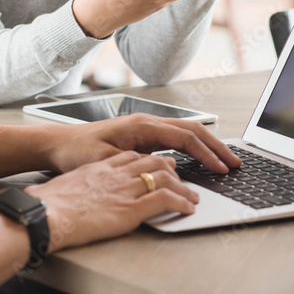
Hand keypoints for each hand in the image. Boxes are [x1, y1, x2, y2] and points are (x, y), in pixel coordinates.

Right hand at [27, 150, 199, 252]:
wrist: (43, 214)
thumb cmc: (50, 205)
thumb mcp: (72, 186)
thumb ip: (88, 183)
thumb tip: (89, 193)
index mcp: (103, 166)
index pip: (136, 156)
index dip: (155, 161)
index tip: (166, 165)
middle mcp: (117, 173)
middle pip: (157, 162)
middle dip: (177, 169)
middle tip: (187, 178)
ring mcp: (126, 189)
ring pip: (166, 178)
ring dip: (184, 188)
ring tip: (193, 197)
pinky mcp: (131, 208)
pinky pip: (165, 199)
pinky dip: (181, 202)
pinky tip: (187, 208)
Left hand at [42, 113, 241, 173]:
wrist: (57, 143)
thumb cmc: (76, 151)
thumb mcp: (103, 162)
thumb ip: (135, 164)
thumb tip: (165, 169)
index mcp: (142, 126)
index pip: (185, 137)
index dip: (207, 153)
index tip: (221, 168)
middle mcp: (148, 123)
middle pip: (194, 130)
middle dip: (217, 146)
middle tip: (236, 163)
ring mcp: (147, 128)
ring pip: (188, 132)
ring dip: (208, 145)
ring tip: (226, 161)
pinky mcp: (144, 136)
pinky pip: (177, 139)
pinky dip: (195, 147)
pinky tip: (201, 159)